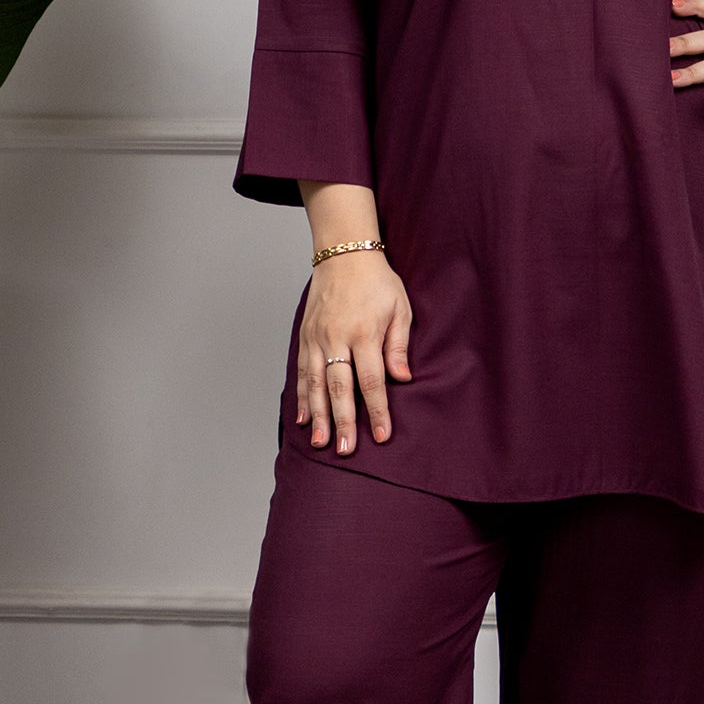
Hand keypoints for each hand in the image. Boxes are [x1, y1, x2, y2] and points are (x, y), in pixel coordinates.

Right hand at [297, 252, 412, 455]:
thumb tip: (402, 378)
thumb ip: (398, 344)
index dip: (377, 411)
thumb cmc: (377, 281)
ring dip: (318, 415)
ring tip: (320, 442)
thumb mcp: (400, 308)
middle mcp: (337, 338)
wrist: (344, 253)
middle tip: (345, 449)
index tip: (381, 436)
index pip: (372, 381)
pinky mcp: (306, 336)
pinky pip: (302, 371)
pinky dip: (302, 397)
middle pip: (340, 388)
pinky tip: (304, 418)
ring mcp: (317, 338)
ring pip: (316, 384)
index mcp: (364, 333)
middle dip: (343, 421)